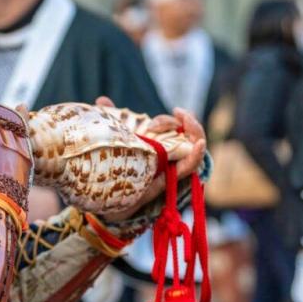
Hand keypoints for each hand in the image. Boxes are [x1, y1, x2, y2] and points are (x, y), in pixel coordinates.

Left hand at [97, 101, 206, 220]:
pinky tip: (200, 143)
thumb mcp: (113, 144)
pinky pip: (188, 168)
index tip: (158, 119)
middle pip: (187, 135)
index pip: (173, 128)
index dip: (169, 120)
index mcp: (156, 146)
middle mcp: (166, 157)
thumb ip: (111, 122)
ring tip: (188, 120)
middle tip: (174, 115)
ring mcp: (169, 168)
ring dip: (195, 131)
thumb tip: (102, 99)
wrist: (102, 202)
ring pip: (193, 148)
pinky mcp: (168, 182)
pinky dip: (197, 155)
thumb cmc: (112, 172)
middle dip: (185, 121)